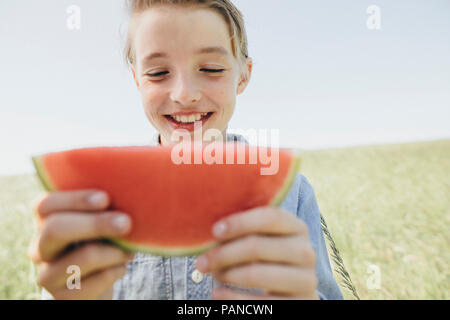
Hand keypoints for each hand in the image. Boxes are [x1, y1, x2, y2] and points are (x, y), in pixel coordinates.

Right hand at [28, 190, 133, 299]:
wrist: (101, 280)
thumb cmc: (105, 238)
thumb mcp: (101, 219)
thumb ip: (105, 206)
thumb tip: (127, 191)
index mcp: (46, 221)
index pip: (46, 205)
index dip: (75, 200)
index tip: (105, 198)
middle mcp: (40, 247)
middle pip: (56, 230)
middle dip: (95, 224)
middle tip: (126, 223)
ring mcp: (48, 274)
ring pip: (81, 257)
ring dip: (114, 252)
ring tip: (130, 251)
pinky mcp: (62, 297)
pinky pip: (95, 281)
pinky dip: (116, 271)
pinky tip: (121, 267)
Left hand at [195, 207, 318, 299]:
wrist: (292, 292)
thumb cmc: (268, 258)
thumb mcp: (263, 239)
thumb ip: (245, 229)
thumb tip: (212, 229)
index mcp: (297, 228)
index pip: (270, 217)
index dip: (240, 222)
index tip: (214, 231)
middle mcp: (306, 252)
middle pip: (257, 246)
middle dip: (223, 253)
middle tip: (201, 262)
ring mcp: (306, 280)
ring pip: (256, 274)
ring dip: (226, 274)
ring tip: (213, 274)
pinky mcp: (299, 304)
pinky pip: (259, 303)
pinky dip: (231, 298)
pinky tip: (217, 293)